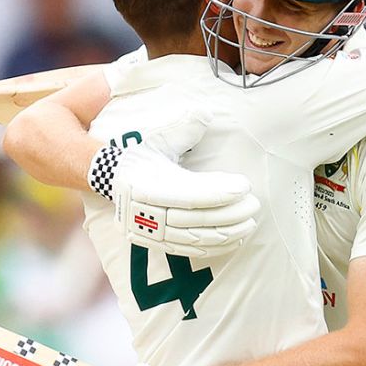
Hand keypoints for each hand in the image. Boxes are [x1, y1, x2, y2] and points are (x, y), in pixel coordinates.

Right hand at [88, 143, 260, 257]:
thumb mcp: (157, 138)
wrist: (111, 181)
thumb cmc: (141, 156)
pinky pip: (188, 250)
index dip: (218, 192)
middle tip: (254, 204)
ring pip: (193, 239)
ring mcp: (148, 232)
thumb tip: (204, 114)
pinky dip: (213, 247)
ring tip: (250, 223)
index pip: (188, 193)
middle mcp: (143, 213)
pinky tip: (234, 239)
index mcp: (143, 185)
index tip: (244, 186)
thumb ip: (182, 128)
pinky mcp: (154, 244)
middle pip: (193, 219)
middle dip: (228, 214)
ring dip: (225, 233)